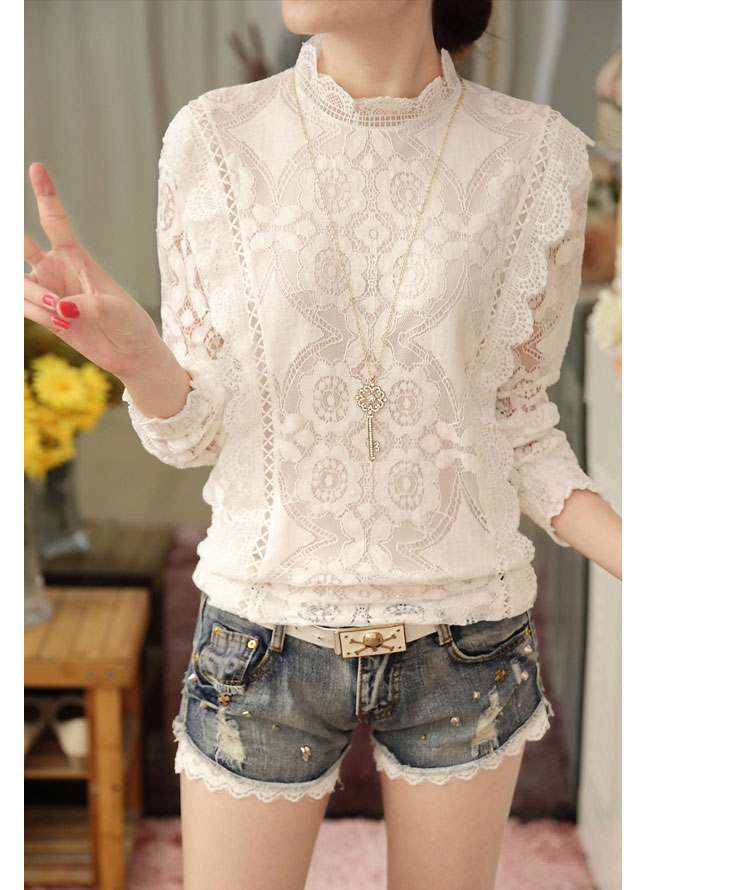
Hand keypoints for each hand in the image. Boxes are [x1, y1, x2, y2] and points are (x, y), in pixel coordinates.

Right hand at [24, 162, 162, 379]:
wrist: (129, 352)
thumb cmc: (129, 322)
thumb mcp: (116, 309)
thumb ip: (89, 305)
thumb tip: (62, 308)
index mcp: (76, 257)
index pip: (54, 221)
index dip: (45, 195)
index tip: (36, 168)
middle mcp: (55, 270)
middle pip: (20, 244)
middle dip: (10, 236)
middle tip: (8, 234)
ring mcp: (45, 291)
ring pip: (20, 284)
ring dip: (36, 297)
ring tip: (62, 312)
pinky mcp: (43, 315)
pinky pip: (22, 307)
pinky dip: (36, 313)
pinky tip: (59, 322)